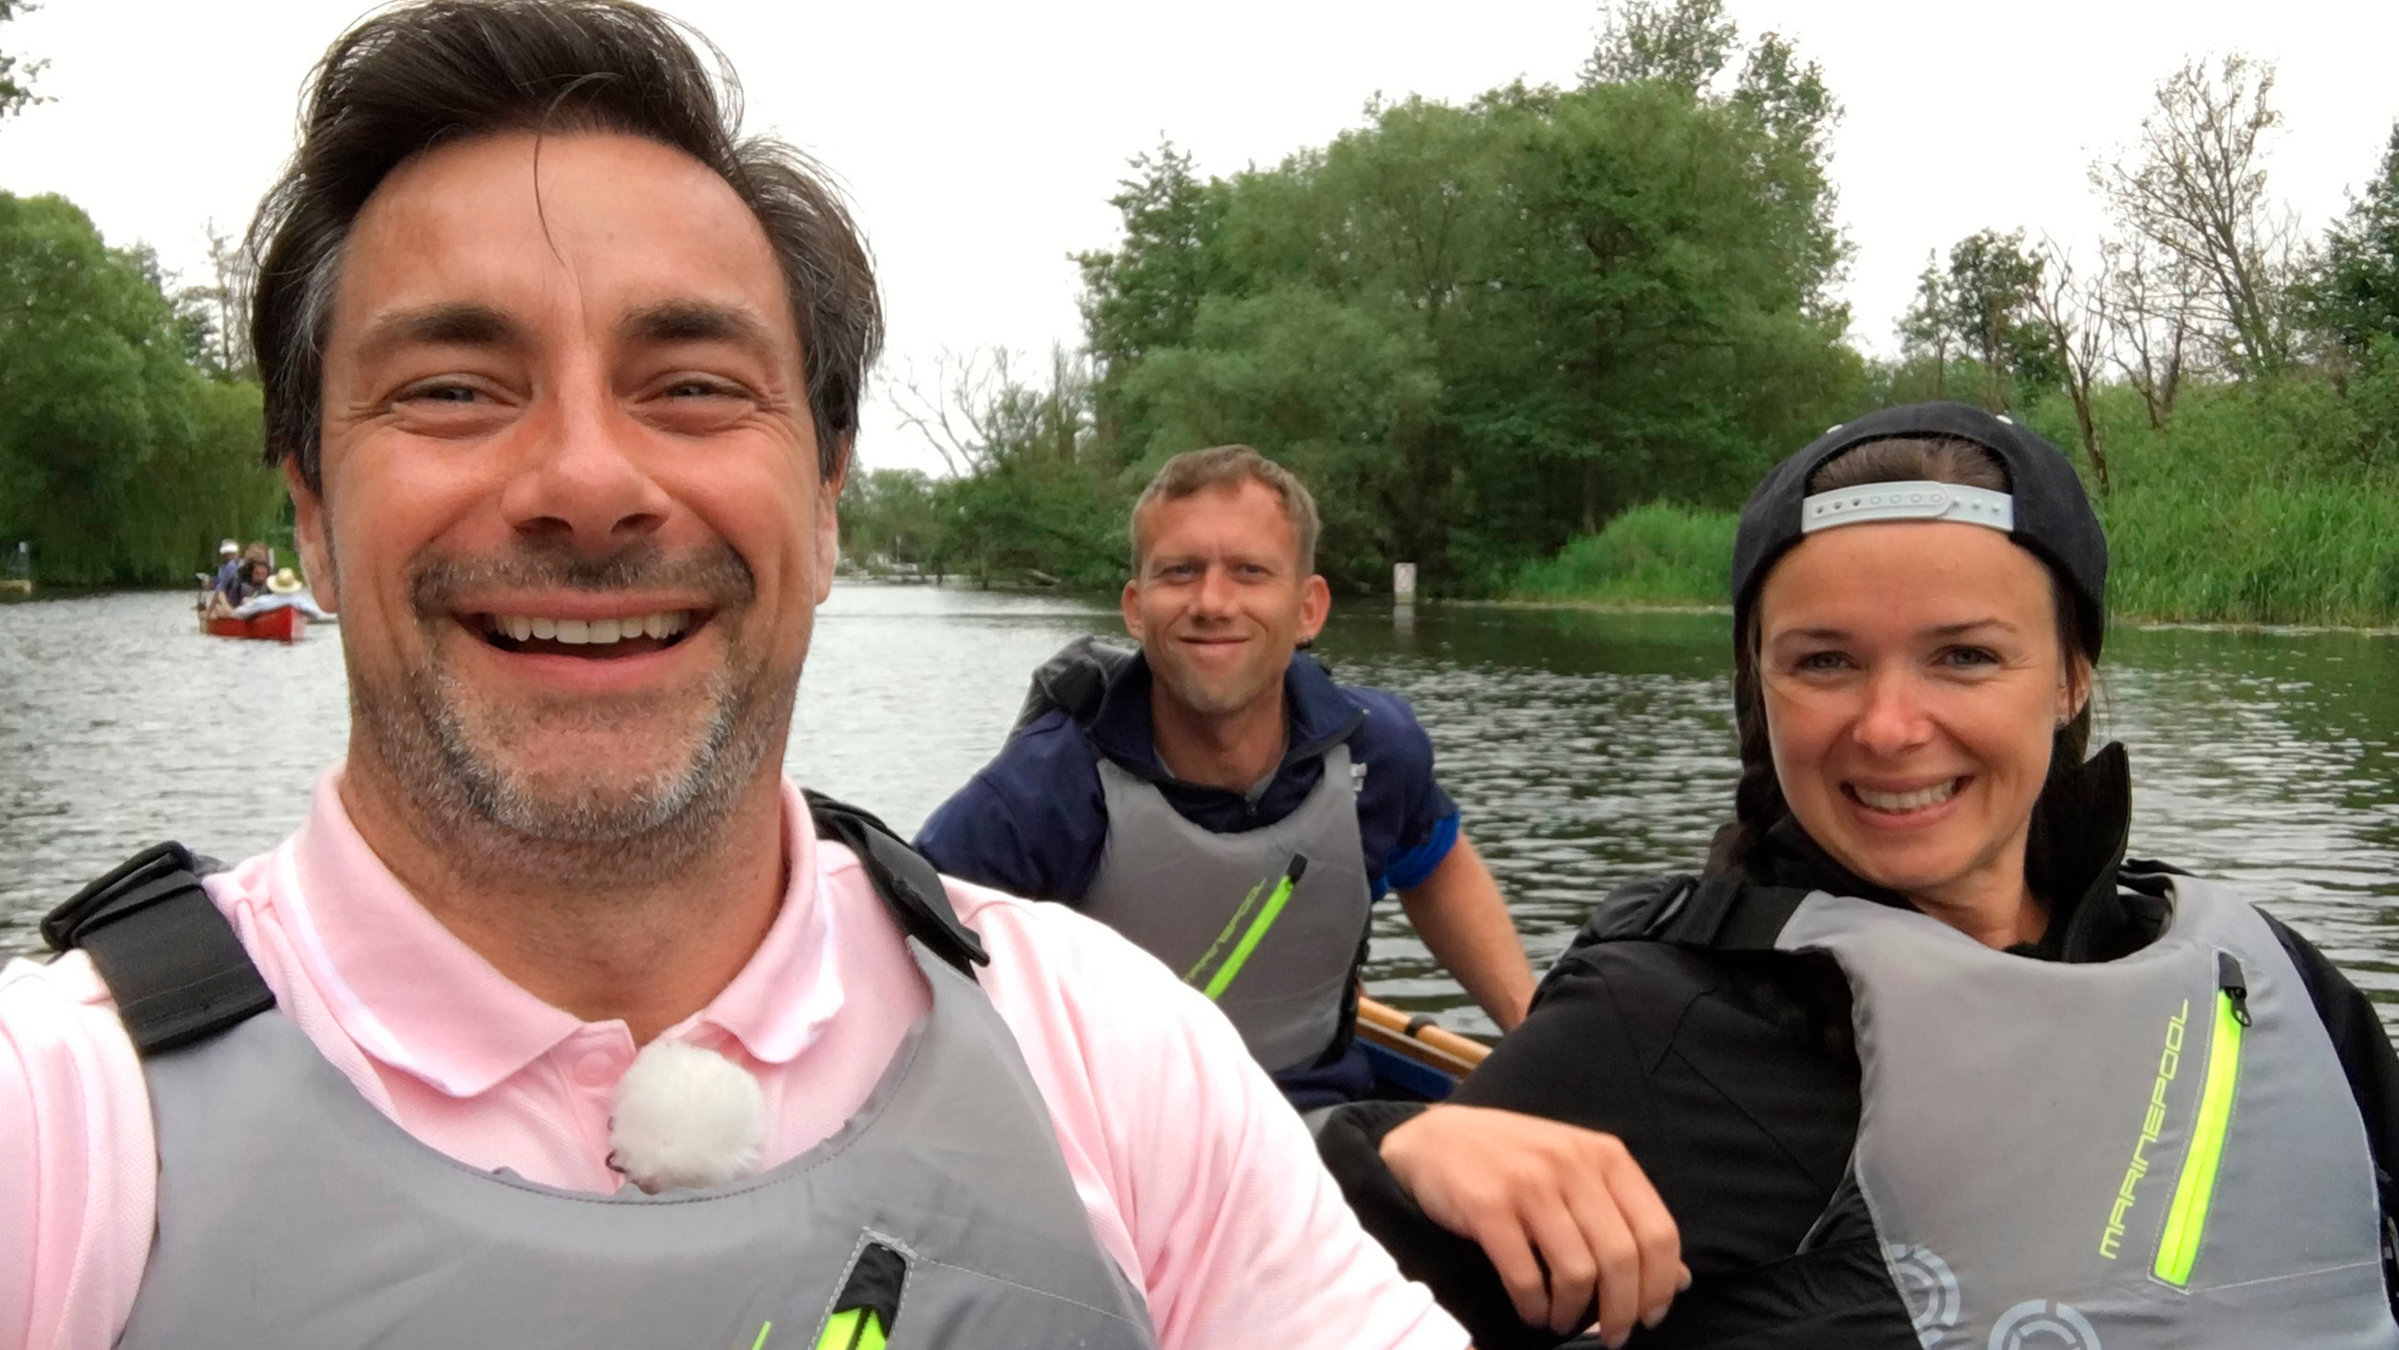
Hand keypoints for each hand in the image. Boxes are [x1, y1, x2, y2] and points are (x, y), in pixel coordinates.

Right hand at [1380, 1104, 1685, 1345]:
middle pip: (1621, 1258)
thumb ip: (1625, 1216)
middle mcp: (1572, 1165)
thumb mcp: (1577, 1172)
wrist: (1435, 1139)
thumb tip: (1679, 1279)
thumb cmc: (1514, 1160)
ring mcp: (1529, 1185)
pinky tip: (1532, 1310)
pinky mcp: (1488, 1208)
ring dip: (1574, 1313)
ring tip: (1563, 1321)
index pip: (1658, 1231)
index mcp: (1605, 1155)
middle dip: (1620, 1312)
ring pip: (1577, 1272)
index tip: (1650, 1316)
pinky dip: (1534, 1307)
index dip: (1660, 1284)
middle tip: (1610, 1336)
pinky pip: (1526, 1277)